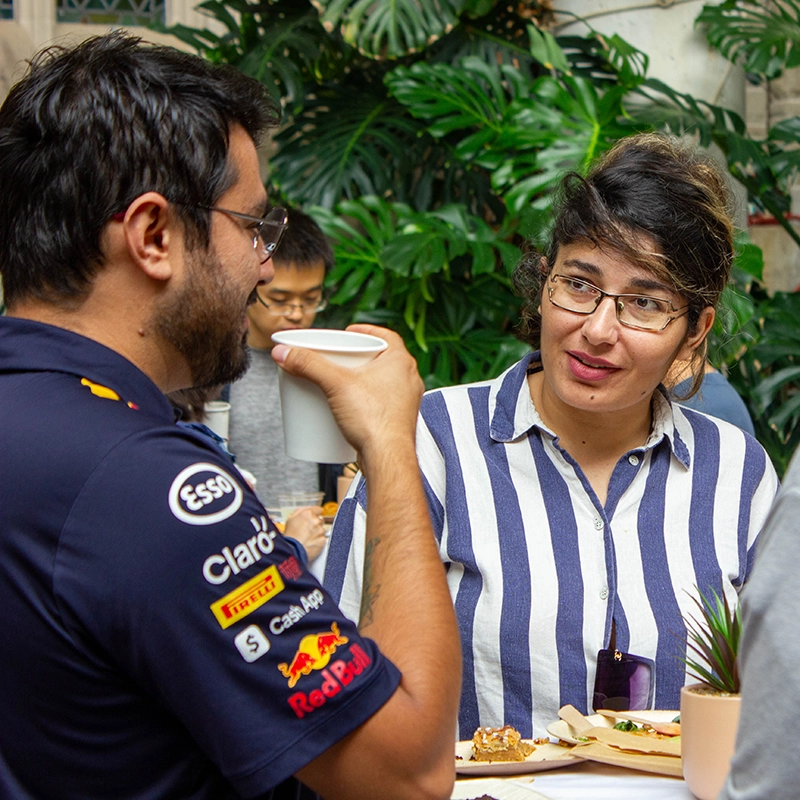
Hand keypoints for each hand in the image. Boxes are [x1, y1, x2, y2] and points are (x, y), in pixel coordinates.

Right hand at [271, 325, 422, 457]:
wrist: (388, 458)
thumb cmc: (375, 421)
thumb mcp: (335, 384)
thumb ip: (308, 365)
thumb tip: (286, 353)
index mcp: (400, 362)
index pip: (385, 336)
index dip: (366, 331)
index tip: (349, 333)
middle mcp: (408, 380)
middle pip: (380, 359)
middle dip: (358, 358)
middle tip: (339, 359)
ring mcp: (405, 402)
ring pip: (381, 383)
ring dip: (362, 380)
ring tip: (340, 383)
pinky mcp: (397, 421)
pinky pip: (380, 404)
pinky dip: (365, 402)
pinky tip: (350, 408)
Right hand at [283, 506, 326, 562]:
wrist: (292, 551)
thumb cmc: (290, 535)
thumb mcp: (291, 519)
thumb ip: (301, 511)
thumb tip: (308, 508)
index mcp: (308, 514)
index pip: (318, 509)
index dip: (315, 514)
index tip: (313, 518)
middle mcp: (316, 521)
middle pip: (320, 520)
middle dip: (315, 524)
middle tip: (307, 531)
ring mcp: (321, 531)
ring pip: (322, 530)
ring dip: (317, 533)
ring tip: (308, 538)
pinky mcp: (323, 540)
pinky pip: (323, 539)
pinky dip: (318, 541)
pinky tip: (311, 543)